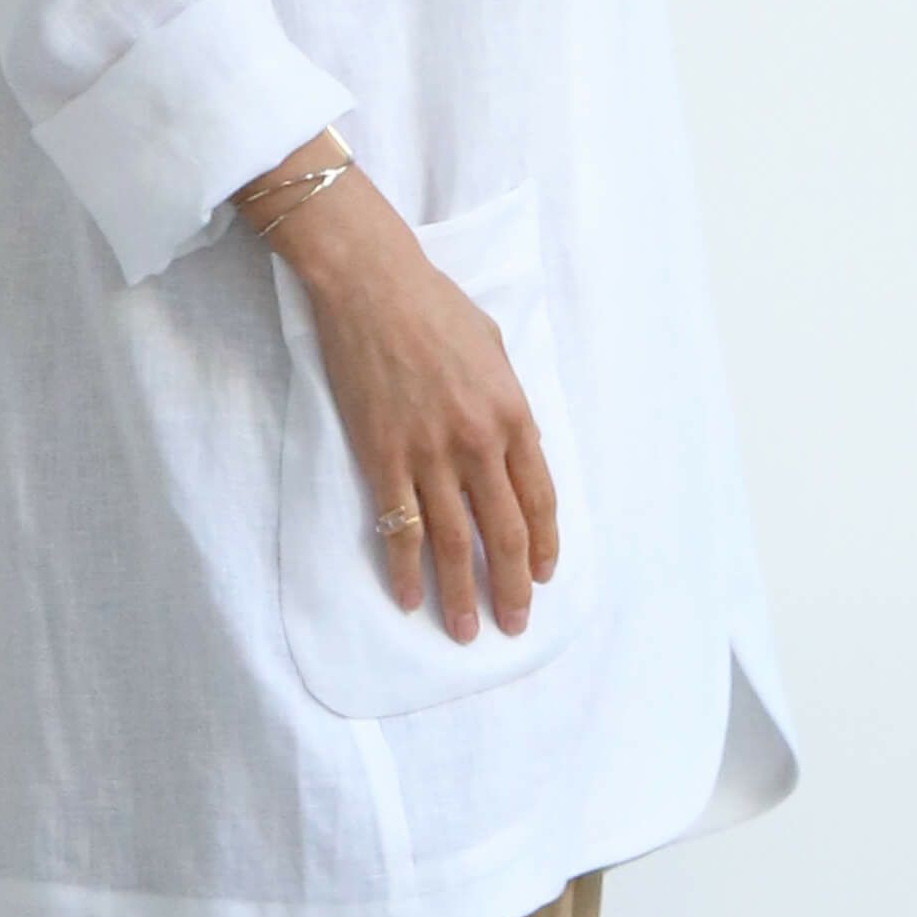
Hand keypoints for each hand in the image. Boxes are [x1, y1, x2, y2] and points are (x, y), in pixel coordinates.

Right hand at [243, 162, 560, 639]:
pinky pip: (397, 526)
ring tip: (465, 631)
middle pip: (502, 533)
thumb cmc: (436, 307)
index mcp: (513, 415)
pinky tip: (407, 598)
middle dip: (511, 587)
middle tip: (513, 625)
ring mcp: (428, 453)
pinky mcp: (382, 456)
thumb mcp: (495, 350)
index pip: (540, 500)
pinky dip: (403, 568)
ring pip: (451, 542)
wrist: (372, 284)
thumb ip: (510, 407)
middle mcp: (477, 442)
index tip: (542, 578)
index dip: (544, 546)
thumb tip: (520, 451)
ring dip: (460, 593)